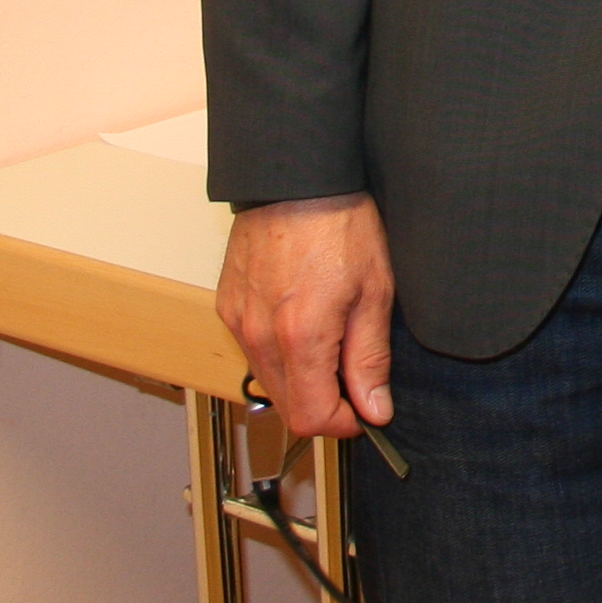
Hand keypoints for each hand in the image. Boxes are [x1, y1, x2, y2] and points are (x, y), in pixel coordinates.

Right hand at [217, 193, 396, 437]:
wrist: (296, 178)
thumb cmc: (340, 223)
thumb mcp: (375, 290)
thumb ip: (370, 357)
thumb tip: (374, 409)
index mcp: (301, 336)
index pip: (310, 418)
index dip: (342, 424)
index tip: (364, 410)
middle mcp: (260, 336)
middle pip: (287, 406)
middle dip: (323, 404)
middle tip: (354, 378)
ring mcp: (237, 321)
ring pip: (268, 380)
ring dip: (300, 379)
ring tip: (331, 343)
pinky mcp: (226, 305)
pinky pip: (251, 350)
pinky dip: (277, 352)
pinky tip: (302, 322)